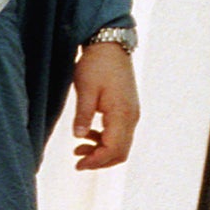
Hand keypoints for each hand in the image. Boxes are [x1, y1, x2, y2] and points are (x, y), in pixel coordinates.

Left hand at [71, 39, 139, 170]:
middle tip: (78, 161)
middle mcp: (131, 116)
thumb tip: (79, 136)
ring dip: (102, 151)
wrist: (110, 45)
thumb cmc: (97, 64)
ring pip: (122, 144)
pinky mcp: (128, 108)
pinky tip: (88, 134)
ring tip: (79, 148)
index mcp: (122, 113)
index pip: (113, 149)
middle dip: (100, 161)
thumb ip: (83, 115)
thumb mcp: (85, 89)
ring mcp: (132, 113)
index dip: (96, 161)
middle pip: (121, 152)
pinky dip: (106, 140)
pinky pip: (121, 133)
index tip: (78, 164)